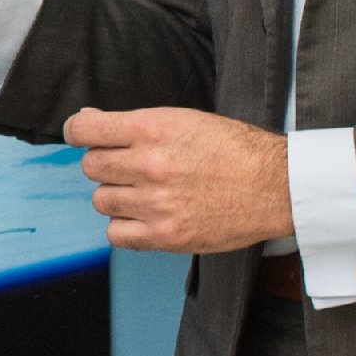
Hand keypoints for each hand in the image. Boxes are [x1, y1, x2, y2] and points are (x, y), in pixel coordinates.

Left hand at [65, 107, 291, 253]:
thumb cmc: (236, 149)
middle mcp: (149, 165)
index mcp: (153, 129)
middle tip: (130, 167)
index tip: (81, 136)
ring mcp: (156, 203)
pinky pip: (116, 234)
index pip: (86, 131)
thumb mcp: (185, 120)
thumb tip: (87, 122)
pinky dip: (125, 226)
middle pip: (91, 167)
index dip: (77, 132)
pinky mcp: (166, 235)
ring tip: (146, 192)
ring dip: (117, 196)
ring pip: (101, 200)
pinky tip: (145, 216)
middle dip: (105, 165)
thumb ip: (134, 124)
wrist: (277, 186)